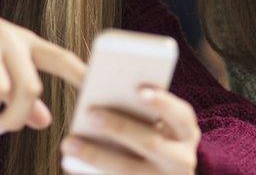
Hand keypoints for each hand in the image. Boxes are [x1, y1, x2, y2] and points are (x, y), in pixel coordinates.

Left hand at [60, 87, 199, 173]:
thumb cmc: (150, 145)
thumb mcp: (157, 130)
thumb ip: (141, 115)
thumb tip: (102, 102)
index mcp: (186, 134)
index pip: (181, 114)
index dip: (162, 101)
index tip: (139, 90)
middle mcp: (182, 160)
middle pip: (151, 142)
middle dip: (119, 126)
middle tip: (90, 112)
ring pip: (128, 170)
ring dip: (96, 155)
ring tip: (69, 143)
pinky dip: (92, 174)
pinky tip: (71, 166)